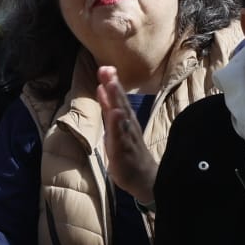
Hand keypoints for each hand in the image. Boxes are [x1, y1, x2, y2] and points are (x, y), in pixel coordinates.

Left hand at [96, 67, 158, 204]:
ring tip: (111, 85)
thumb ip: (108, 107)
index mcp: (125, 119)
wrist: (143, 178)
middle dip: (114, 86)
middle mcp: (128, 125)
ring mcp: (127, 137)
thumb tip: (101, 86)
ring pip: (121, 117)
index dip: (112, 82)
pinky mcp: (124, 151)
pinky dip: (117, 125)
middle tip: (107, 69)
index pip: (118, 98)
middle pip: (121, 103)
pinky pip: (120, 136)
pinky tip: (115, 113)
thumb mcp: (115, 126)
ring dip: (116, 100)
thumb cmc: (129, 150)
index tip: (106, 66)